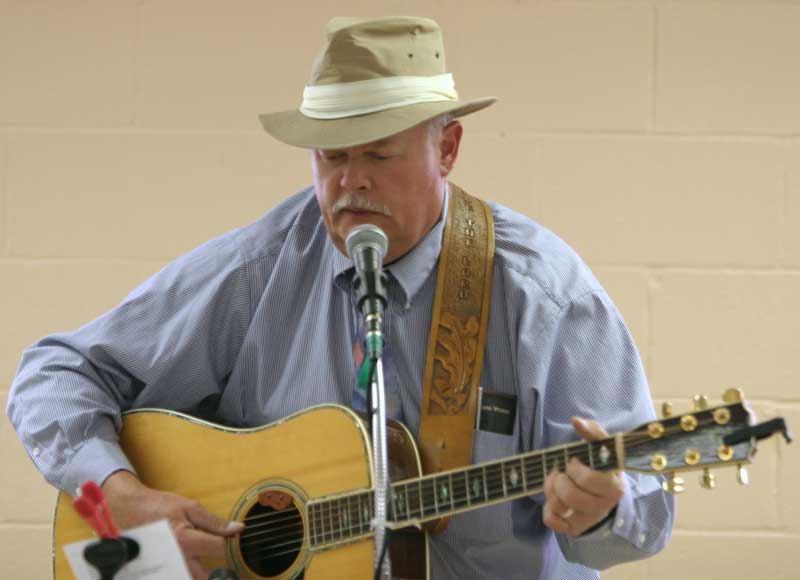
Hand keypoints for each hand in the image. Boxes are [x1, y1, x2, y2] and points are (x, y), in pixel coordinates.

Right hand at [102, 471, 243, 579]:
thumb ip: (214, 522)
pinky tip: (198, 570)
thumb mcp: (190, 507)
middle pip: (208, 577)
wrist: (128, 510)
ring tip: (218, 573)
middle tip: (235, 572)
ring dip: (207, 576)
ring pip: (193, 579)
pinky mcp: (160, 572)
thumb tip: (237, 529)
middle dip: (223, 575)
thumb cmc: (159, 506)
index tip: (240, 543)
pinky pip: (179, 576)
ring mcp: (167, 568)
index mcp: (186, 540)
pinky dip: (190, 574)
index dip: (235, 546)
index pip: (221, 549)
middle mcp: (177, 558)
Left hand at [542, 417, 623, 535]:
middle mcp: (603, 506)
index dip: (574, 468)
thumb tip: (576, 421)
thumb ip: (592, 431)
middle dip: (559, 480)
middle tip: (561, 473)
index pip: (587, 479)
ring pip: (559, 509)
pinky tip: (554, 500)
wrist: (607, 491)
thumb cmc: (601, 465)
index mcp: (613, 486)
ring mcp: (589, 519)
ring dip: (550, 491)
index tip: (575, 462)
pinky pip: (553, 522)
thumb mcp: (601, 446)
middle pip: (570, 496)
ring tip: (556, 483)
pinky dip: (548, 511)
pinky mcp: (576, 528)